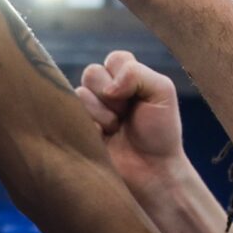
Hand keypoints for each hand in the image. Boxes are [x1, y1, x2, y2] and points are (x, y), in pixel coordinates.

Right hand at [77, 50, 185, 190]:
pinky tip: (102, 139)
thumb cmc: (160, 134)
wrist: (151, 173)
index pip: (114, 59)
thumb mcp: (162, 91)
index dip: (124, 77)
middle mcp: (105, 91)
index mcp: (126, 78)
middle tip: (126, 117)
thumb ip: (136, 73)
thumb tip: (108, 87)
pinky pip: (69, 115)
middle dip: (112, 97)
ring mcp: (89, 111)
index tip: (137, 99)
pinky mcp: (76, 129)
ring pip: (79, 94)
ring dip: (102, 115)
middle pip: (92, 73)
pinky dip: (90, 127)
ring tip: (115, 131)